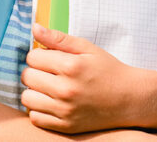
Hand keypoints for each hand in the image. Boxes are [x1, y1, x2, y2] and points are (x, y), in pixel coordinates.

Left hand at [21, 24, 146, 133]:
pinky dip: (38, 109)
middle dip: (35, 71)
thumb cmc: (108, 70)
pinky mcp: (66, 126)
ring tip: (47, 87)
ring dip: (34, 91)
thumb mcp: (87, 48)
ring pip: (27, 99)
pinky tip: (50, 102)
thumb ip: (59, 38)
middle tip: (49, 72)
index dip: (39, 55)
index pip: (33, 57)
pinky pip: (36, 118)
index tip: (49, 58)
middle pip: (27, 77)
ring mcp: (65, 110)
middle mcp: (66, 90)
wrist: (129, 99)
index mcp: (71, 66)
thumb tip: (34, 28)